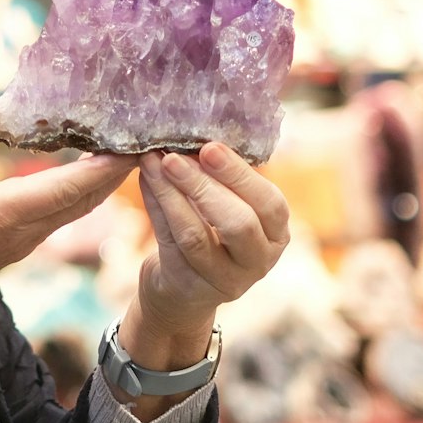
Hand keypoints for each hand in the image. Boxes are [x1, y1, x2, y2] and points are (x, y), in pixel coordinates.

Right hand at [0, 94, 136, 330]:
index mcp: (4, 214)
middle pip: (87, 198)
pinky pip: (62, 214)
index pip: (71, 187)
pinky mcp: (17, 244)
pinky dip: (81, 188)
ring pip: (78, 207)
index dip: (108, 164)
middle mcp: (24, 231)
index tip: (135, 139)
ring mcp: (24, 241)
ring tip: (119, 140)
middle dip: (118, 168)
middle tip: (140, 131)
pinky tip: (83, 165)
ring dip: (103, 178)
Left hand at [131, 144, 289, 340]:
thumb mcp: (227, 209)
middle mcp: (259, 261)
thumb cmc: (211, 233)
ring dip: (171, 194)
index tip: (209, 147)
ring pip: (196, 236)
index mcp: (276, 234)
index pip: (270, 204)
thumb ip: (219, 179)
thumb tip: (192, 133)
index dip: (240, 175)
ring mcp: (226, 281)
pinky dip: (156, 209)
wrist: (184, 288)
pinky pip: (170, 244)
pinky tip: (146, 181)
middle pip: (238, 223)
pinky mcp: (190, 288)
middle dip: (204, 186)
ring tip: (152, 163)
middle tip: (174, 156)